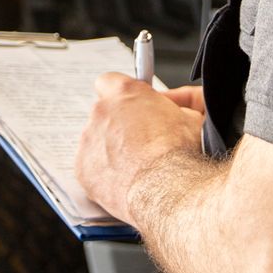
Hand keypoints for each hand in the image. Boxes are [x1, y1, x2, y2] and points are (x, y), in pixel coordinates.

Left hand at [75, 74, 204, 220]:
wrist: (167, 189)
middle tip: (138, 143)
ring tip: (135, 168)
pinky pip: (89, 168)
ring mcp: (89, 140)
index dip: (120, 95)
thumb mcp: (190, 119)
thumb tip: (175, 114)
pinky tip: (124, 182)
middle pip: (103, 114)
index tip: (128, 106)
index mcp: (125, 92)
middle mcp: (101, 112)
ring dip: (109, 151)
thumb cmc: (180, 155)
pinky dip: (102, 175)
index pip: (110, 82)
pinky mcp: (82, 168)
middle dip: (117, 126)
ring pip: (95, 142)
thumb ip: (173, 110)